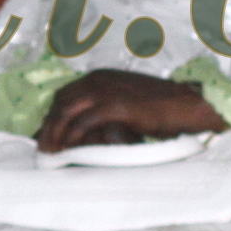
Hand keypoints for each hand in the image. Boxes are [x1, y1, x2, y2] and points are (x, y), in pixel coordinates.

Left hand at [34, 71, 226, 152]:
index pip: (64, 94)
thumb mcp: (127, 101)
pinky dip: (73, 137)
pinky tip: (69, 151)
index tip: (46, 135)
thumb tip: (89, 129)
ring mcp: (107, 90)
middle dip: (48, 126)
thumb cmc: (161, 108)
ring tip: (51, 153)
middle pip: (60, 102)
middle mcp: (99, 79)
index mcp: (100, 76)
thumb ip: (106, 109)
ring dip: (55, 133)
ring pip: (67, 111)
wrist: (187, 106)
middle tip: (43, 148)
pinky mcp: (116, 106)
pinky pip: (84, 123)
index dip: (52, 116)